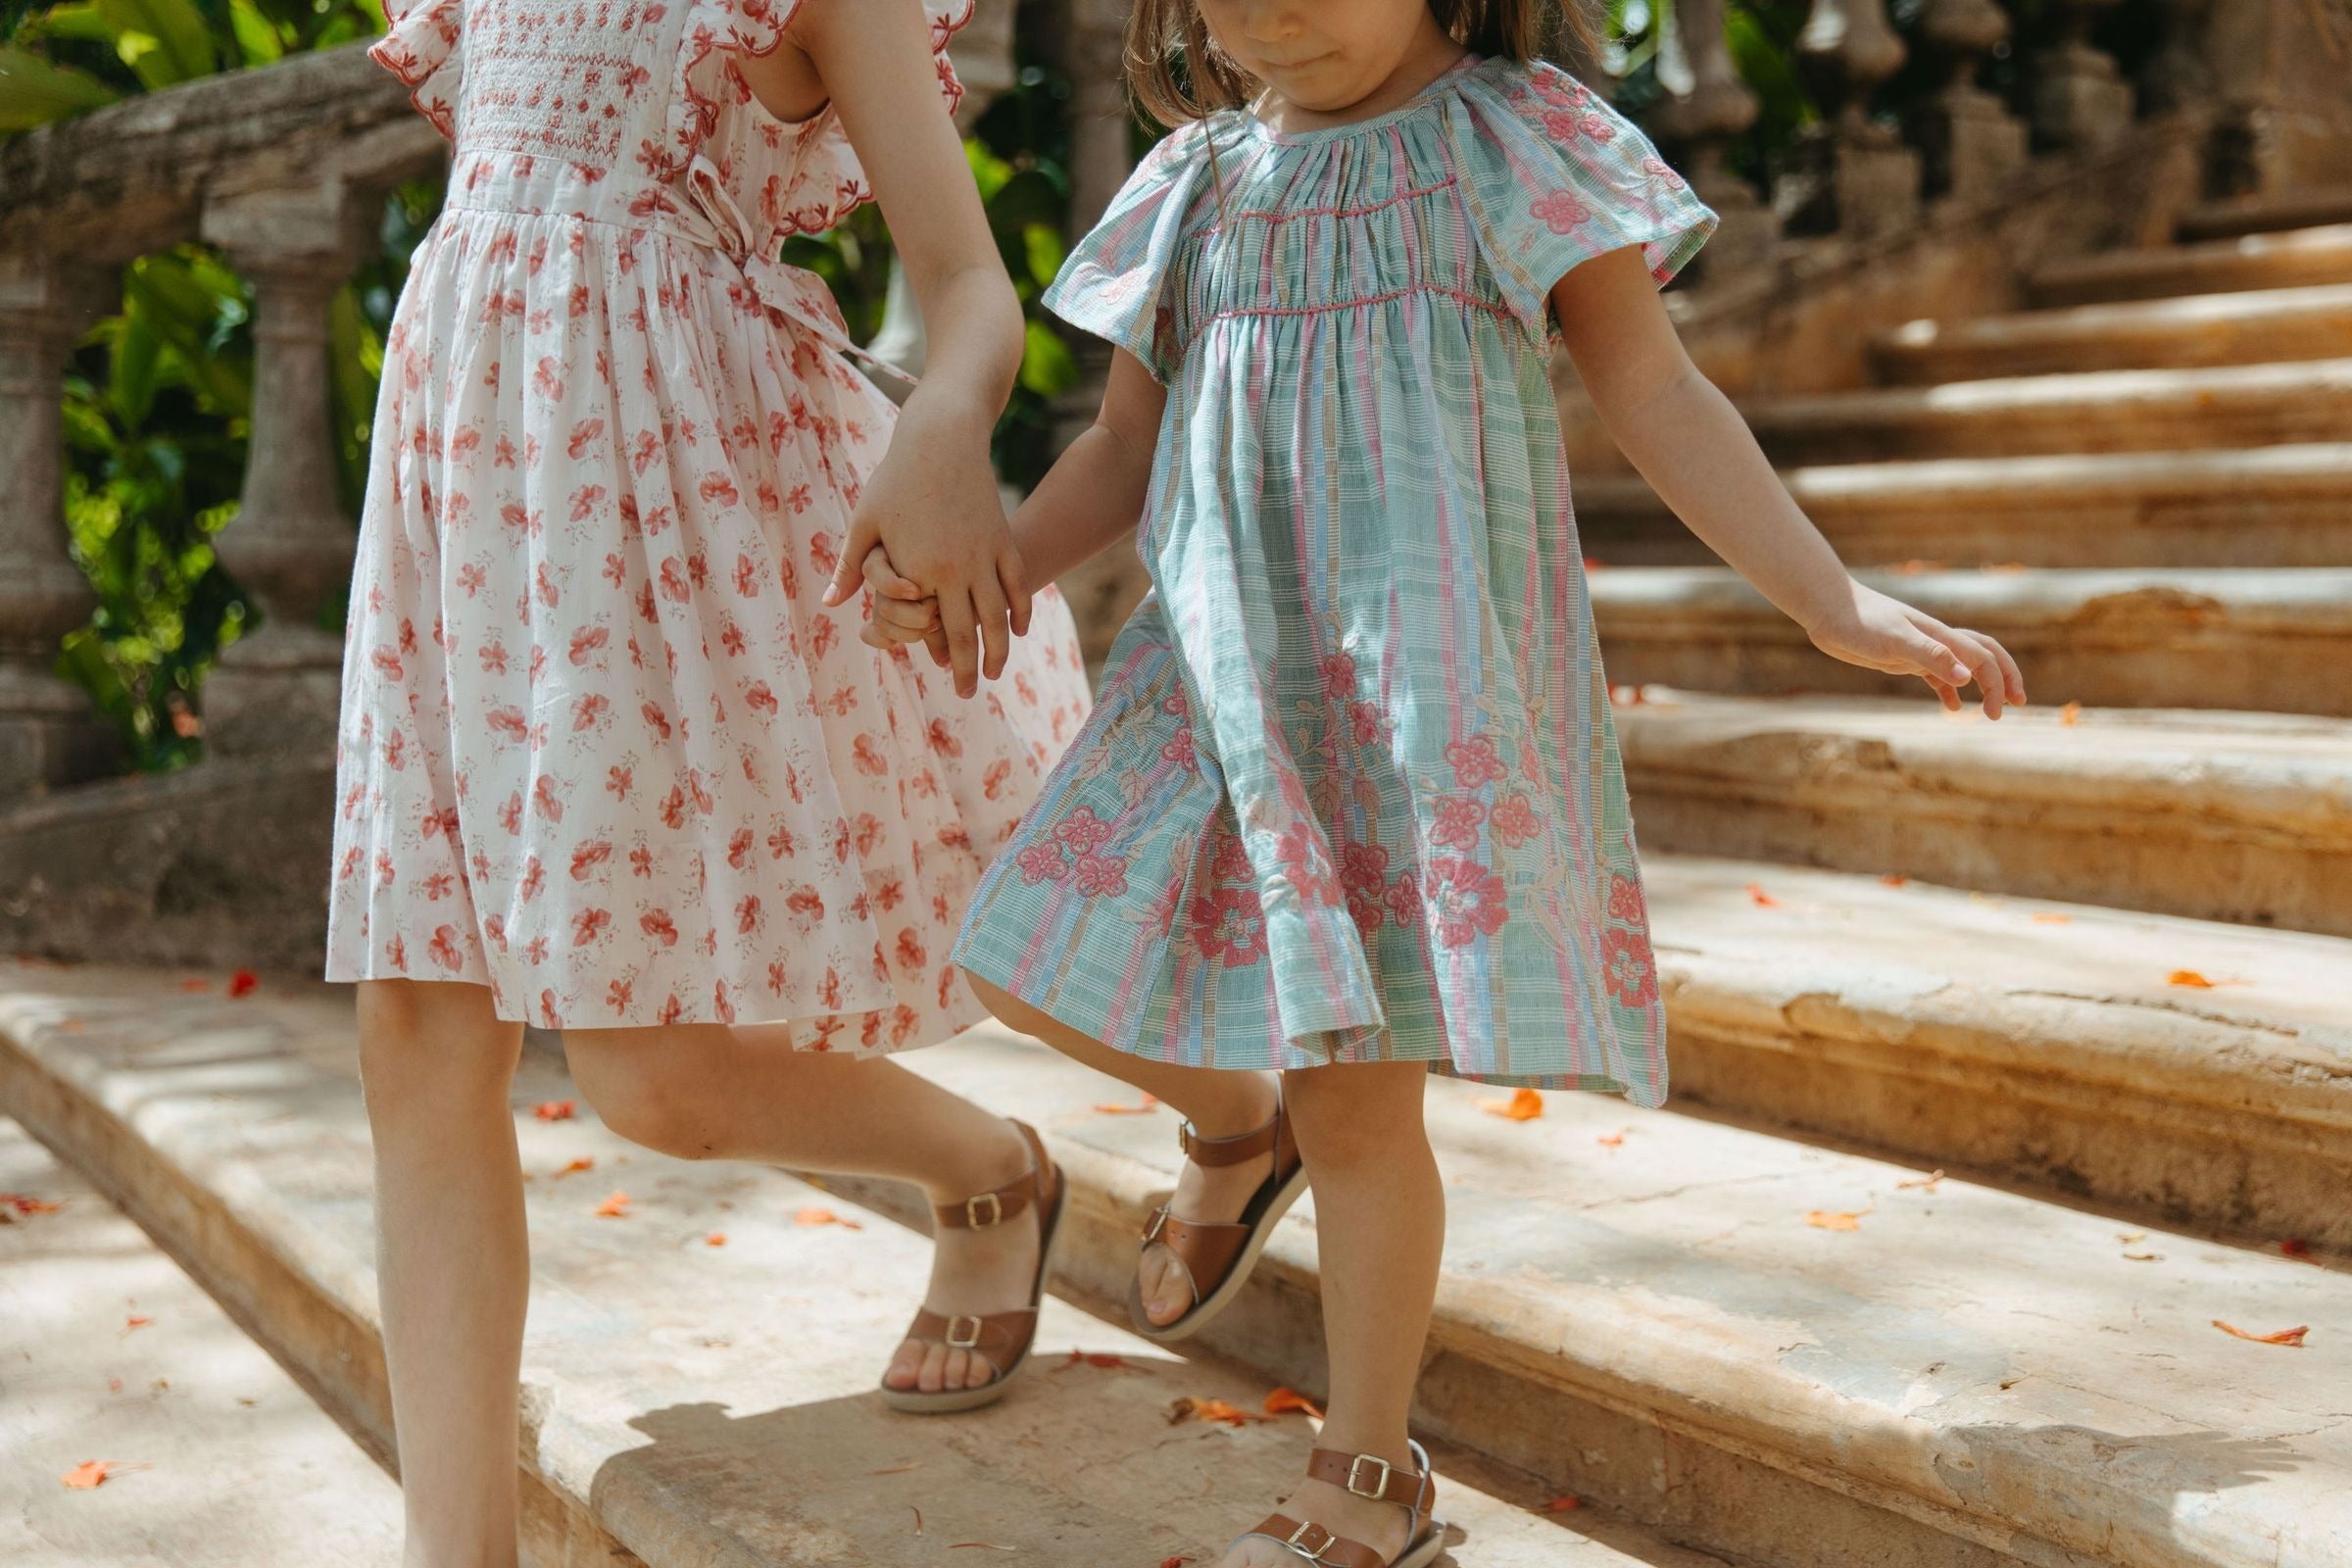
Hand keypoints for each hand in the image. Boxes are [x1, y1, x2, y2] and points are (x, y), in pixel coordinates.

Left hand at [820, 400, 1030, 697]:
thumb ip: (851, 568)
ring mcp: (986, 554)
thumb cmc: (895, 478)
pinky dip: (1020, 610)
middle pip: (973, 633)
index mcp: (923, 571)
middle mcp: (959, 570)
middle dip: (973, 668)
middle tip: (970, 692)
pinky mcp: (1002, 538)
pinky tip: (1019, 629)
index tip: (949, 681)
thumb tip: (829, 606)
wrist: (942, 440)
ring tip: (997, 671)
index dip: (947, 660)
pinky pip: (1017, 584)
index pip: (938, 630)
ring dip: (1000, 648)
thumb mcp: (865, 522)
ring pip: (1000, 615)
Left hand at [1801, 578, 2025, 717]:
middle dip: (2004, 679)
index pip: (1983, 659)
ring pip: (1963, 667)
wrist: (1829, 610)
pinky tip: (1953, 708)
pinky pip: (1936, 675)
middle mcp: (1936, 641)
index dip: (1998, 684)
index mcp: (1941, 636)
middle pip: (1984, 656)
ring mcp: (1920, 650)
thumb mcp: (1895, 640)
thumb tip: (1968, 677)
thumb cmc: (1860, 621)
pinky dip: (1950, 691)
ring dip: (1983, 685)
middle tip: (2018, 704)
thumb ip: (1931, 656)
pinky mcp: (1903, 659)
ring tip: (1993, 709)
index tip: (1997, 713)